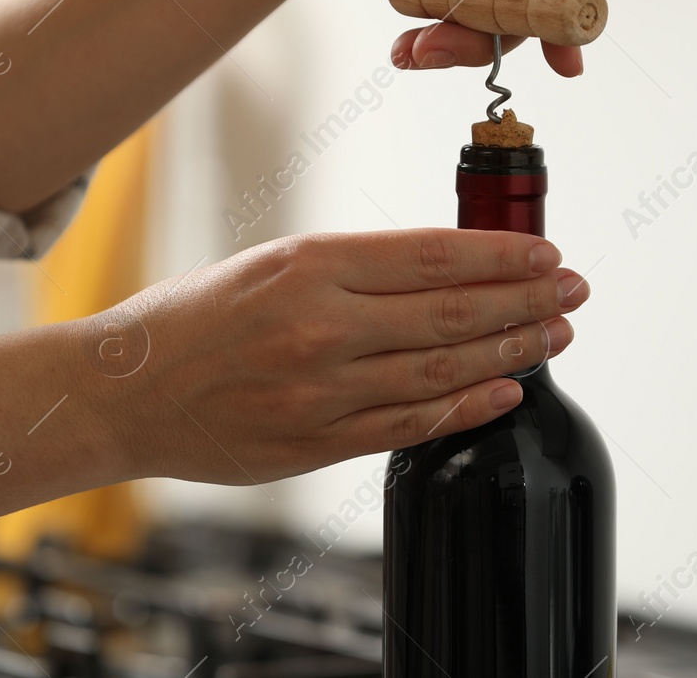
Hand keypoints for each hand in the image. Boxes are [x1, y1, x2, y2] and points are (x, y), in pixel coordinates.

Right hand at [91, 228, 588, 484]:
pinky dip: (465, 409)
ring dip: (512, 352)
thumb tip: (440, 271)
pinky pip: (408, 426)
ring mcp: (320, 392)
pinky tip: (505, 392)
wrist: (123, 390)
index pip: (432, 254)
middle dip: (526, 300)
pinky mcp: (314, 445)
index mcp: (308, 265)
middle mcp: (321, 325)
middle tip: (574, 291)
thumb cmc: (193, 319)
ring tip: (555, 335)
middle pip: (452, 312)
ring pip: (442, 371)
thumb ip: (349, 271)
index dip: (502, 254)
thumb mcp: (268, 263)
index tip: (548, 251)